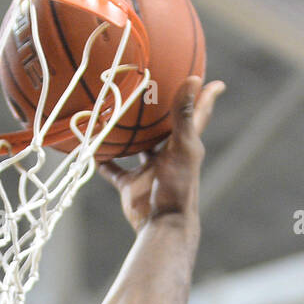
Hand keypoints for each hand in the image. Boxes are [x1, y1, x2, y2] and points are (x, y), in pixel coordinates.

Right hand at [101, 76, 224, 231]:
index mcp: (185, 143)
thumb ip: (184, 114)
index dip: (206, 95)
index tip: (211, 79)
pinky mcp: (131, 185)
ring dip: (128, 133)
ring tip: (114, 111)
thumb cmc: (178, 186)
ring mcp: (148, 169)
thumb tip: (194, 78)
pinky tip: (93, 148)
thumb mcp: (181, 146)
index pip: (198, 112)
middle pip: (165, 125)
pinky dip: (104, 161)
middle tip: (153, 86)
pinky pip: (114, 169)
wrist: (163, 224)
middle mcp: (167, 153)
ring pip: (137, 145)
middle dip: (161, 109)